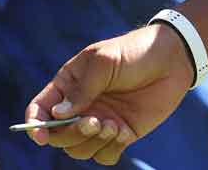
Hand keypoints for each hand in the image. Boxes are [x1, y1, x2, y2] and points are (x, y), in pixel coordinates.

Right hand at [22, 24, 195, 163]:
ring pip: (79, 150)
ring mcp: (100, 122)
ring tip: (114, 125)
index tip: (41, 136)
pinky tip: (125, 131)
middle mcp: (80, 108)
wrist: (173, 59)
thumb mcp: (104, 61)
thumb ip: (82, 88)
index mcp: (68, 86)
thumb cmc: (135, 52)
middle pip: (59, 136)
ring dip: (93, 143)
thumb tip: (58, 115)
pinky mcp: (122, 133)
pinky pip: (105, 156)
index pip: (39, 110)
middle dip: (72, 134)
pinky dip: (112, 149)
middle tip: (95, 121)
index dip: (34, 125)